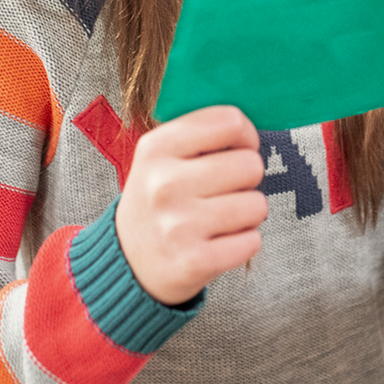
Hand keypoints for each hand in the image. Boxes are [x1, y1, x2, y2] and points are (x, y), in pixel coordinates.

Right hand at [114, 106, 266, 304]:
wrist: (127, 261)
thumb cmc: (158, 200)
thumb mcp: (162, 156)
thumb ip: (202, 133)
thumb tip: (253, 130)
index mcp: (157, 148)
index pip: (231, 122)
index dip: (245, 136)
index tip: (236, 151)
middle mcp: (164, 184)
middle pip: (251, 165)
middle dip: (247, 179)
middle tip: (224, 191)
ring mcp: (178, 225)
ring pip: (257, 205)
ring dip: (247, 213)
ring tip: (221, 217)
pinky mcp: (194, 261)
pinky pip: (252, 241)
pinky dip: (243, 242)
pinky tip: (218, 242)